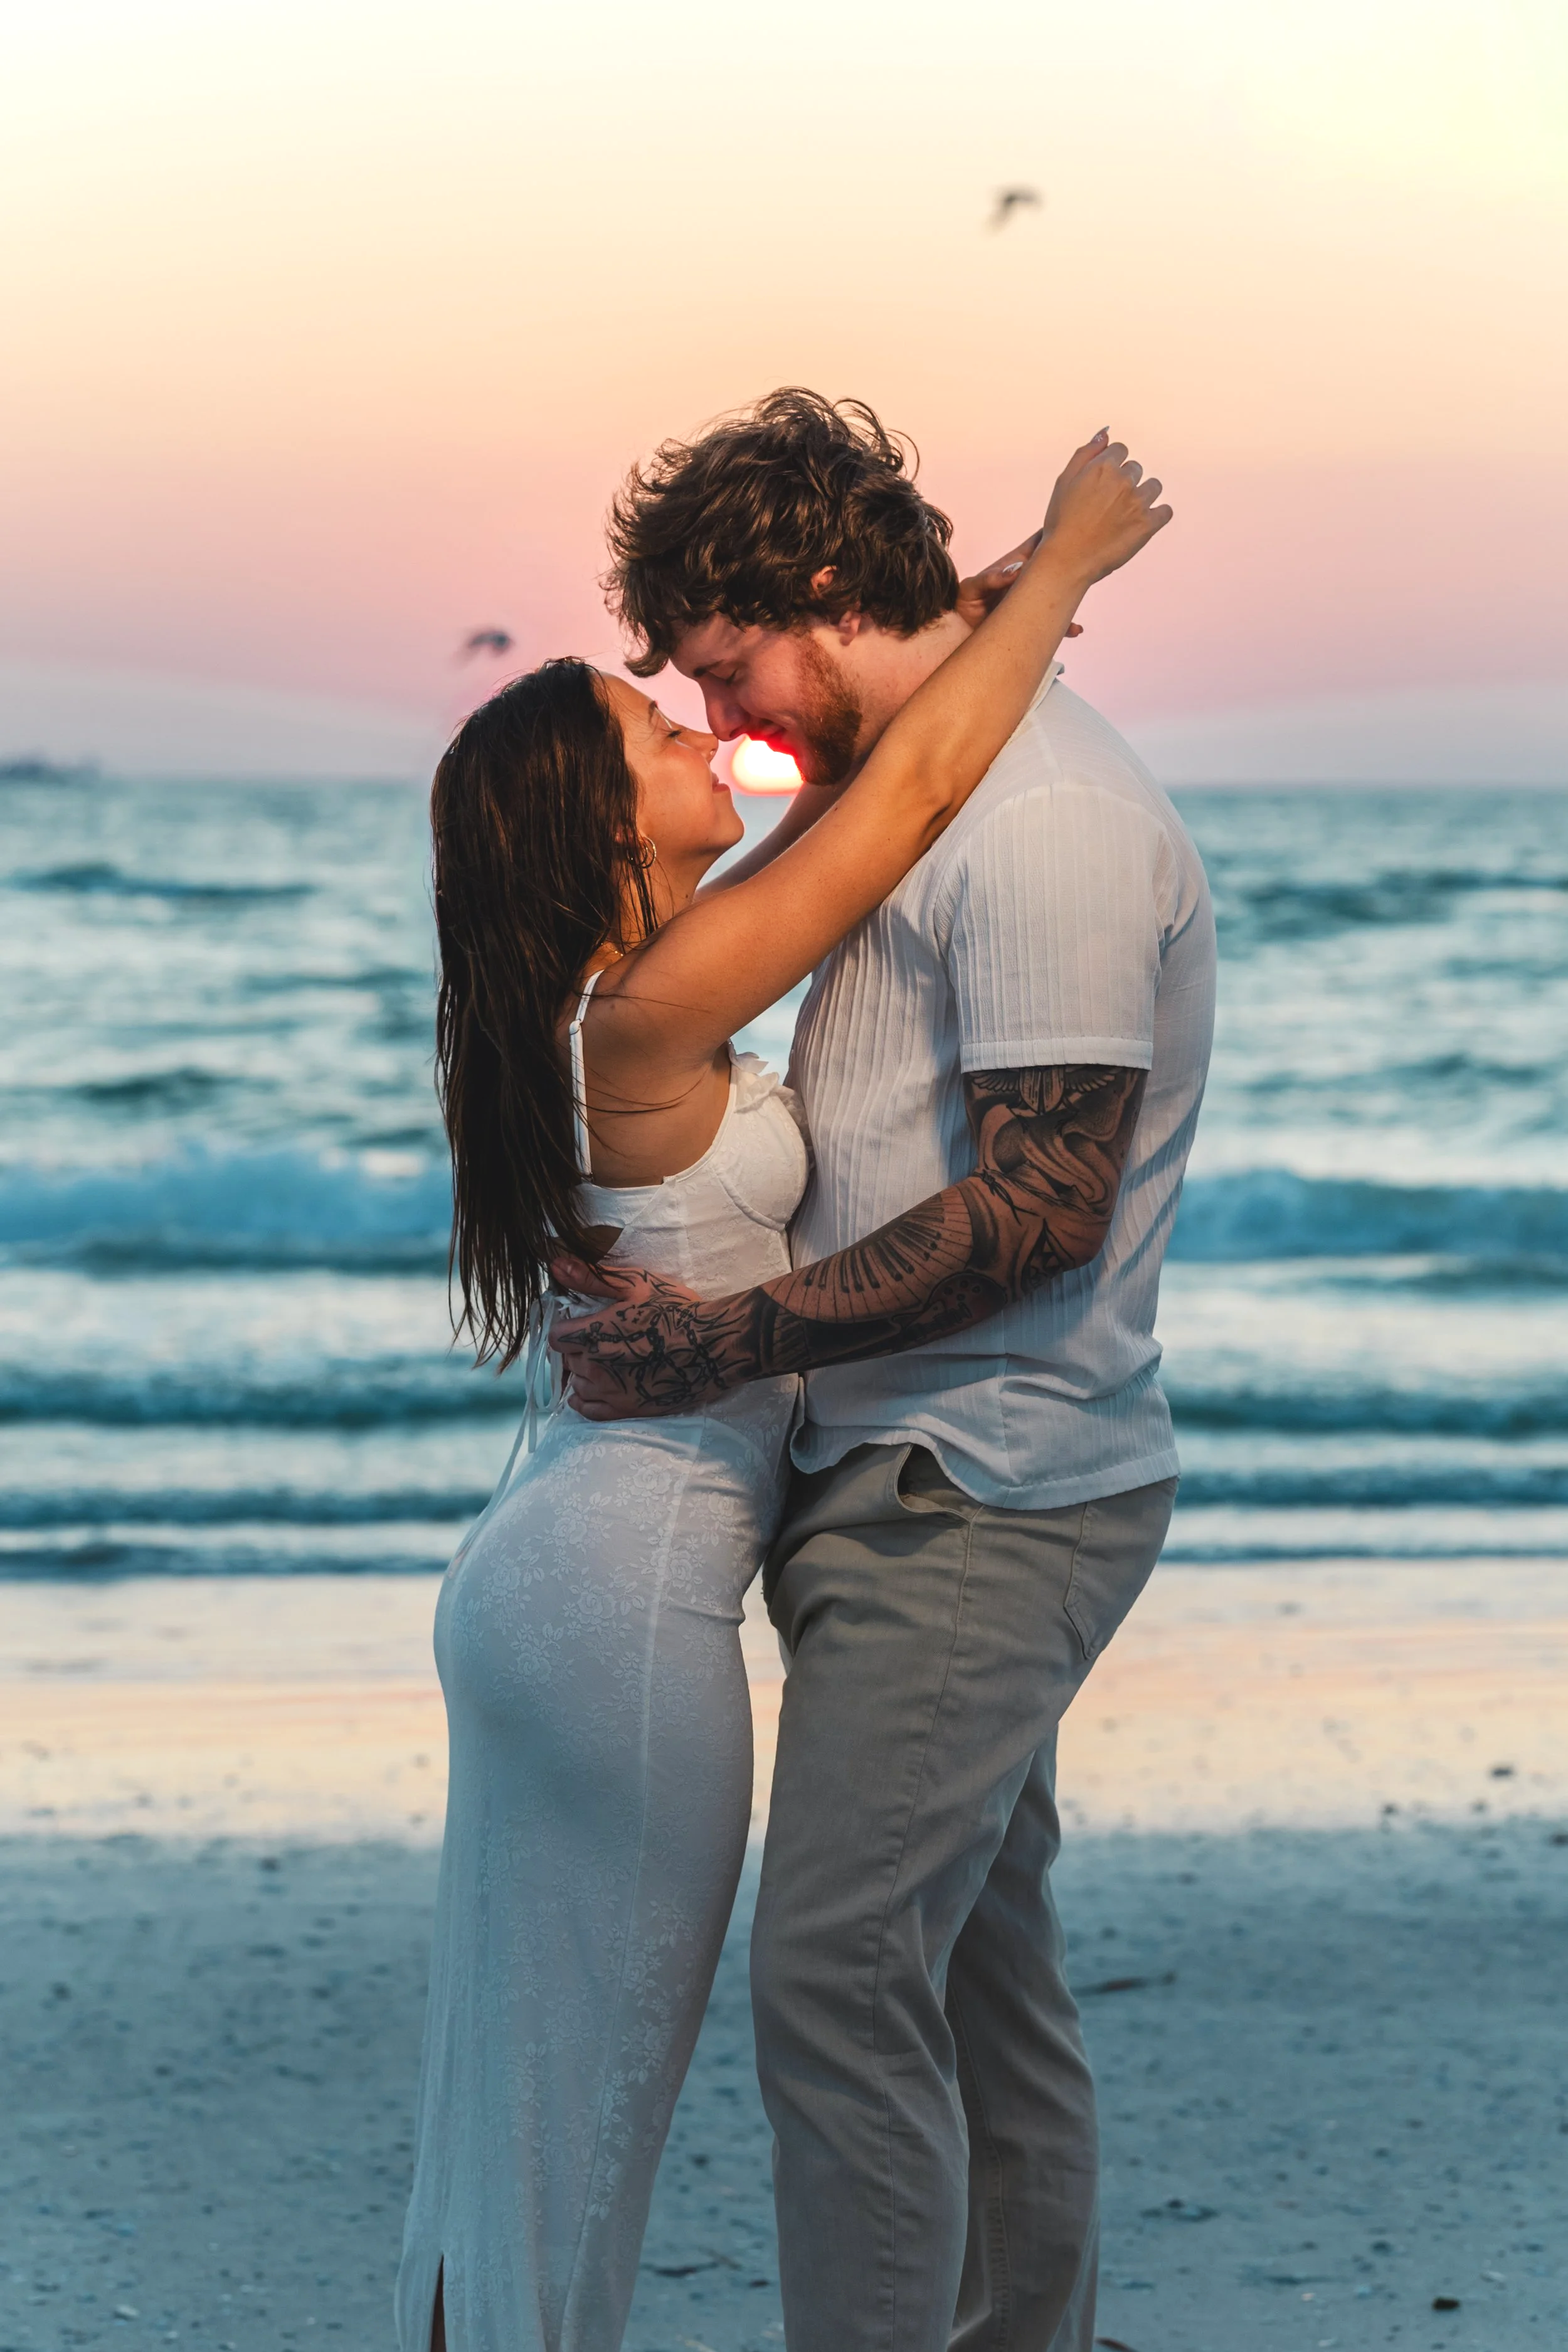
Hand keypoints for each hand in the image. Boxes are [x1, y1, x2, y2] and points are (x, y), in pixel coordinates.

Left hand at [548, 1252, 728, 1418]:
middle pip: (567, 1361)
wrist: (712, 1345)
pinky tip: (587, 1393)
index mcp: (594, 1334)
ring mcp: (610, 1391)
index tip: (580, 1324)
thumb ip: (591, 1277)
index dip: (566, 1329)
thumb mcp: (635, 1284)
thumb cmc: (676, 1310)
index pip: (556, 1337)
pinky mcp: (626, 1409)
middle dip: (576, 1350)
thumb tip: (555, 1266)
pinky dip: (583, 1401)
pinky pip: (589, 1411)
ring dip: (582, 1373)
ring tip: (601, 1363)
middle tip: (596, 1341)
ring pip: (576, 1385)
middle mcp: (596, 1365)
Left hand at [957, 531, 1085, 629]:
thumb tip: (1016, 570)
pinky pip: (1053, 621)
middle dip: (1071, 564)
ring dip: (1071, 598)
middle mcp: (1029, 579)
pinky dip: (1065, 626)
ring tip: (1079, 600)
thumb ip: (991, 578)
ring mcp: (1033, 599)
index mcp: (1017, 564)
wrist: (961, 629)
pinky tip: (1075, 629)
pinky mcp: (1033, 620)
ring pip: (1058, 594)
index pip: (1039, 542)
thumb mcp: (972, 587)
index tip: (1071, 529)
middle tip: (1087, 563)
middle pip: (1055, 566)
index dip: (1054, 533)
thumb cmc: (965, 602)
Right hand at [1039, 429, 1170, 586]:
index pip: (1121, 451)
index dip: (1113, 465)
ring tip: (1125, 513)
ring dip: (1143, 496)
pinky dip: (1157, 515)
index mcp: (1103, 467)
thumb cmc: (1062, 524)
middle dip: (1125, 482)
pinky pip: (1165, 511)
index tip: (1105, 481)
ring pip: (1153, 487)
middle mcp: (1123, 481)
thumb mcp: (1065, 481)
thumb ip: (1086, 453)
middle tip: (1109, 503)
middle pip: (1136, 469)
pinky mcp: (1147, 525)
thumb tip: (1105, 434)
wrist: (1067, 559)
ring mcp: (1138, 503)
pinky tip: (1142, 522)